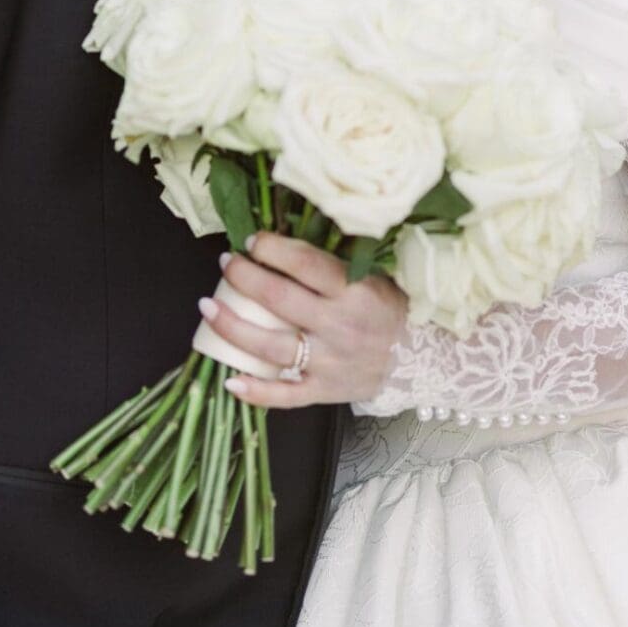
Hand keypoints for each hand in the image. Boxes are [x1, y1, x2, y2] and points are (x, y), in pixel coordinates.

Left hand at [198, 233, 407, 408]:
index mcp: (355, 291)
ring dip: (234, 327)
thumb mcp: (374, 276)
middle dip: (244, 278)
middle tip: (225, 263)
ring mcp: (330, 362)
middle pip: (280, 300)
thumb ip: (336, 260)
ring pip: (272, 347)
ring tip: (208, 308)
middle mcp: (339, 326)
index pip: (305, 264)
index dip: (272, 248)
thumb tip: (288, 230)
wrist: (420, 359)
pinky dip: (255, 392)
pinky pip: (285, 396)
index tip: (251, 240)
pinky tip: (229, 380)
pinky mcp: (325, 391)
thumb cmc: (387, 308)